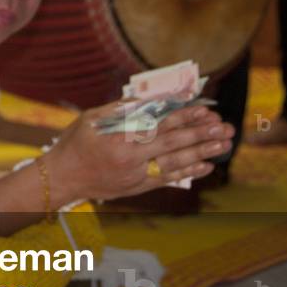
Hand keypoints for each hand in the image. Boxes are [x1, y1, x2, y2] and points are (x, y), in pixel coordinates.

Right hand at [45, 102, 233, 201]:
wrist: (62, 178)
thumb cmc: (74, 144)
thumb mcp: (90, 119)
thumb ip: (119, 109)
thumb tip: (147, 99)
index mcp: (118, 139)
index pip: (158, 125)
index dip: (183, 116)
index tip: (204, 109)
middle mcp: (130, 159)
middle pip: (172, 144)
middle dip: (200, 134)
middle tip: (224, 126)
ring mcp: (136, 175)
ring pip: (175, 163)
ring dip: (201, 152)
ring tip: (224, 144)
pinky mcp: (137, 187)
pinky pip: (167, 179)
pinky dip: (188, 172)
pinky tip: (206, 165)